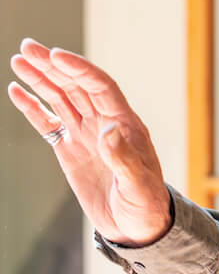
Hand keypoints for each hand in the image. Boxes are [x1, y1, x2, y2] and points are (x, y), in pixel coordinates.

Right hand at [8, 38, 171, 245]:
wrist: (136, 226)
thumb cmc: (145, 204)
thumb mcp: (138, 184)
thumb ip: (123, 158)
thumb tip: (109, 129)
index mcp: (126, 124)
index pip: (100, 87)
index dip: (79, 69)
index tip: (55, 55)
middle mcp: (105, 123)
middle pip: (77, 86)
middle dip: (53, 66)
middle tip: (28, 47)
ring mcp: (86, 134)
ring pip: (61, 99)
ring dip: (41, 79)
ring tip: (19, 60)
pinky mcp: (71, 150)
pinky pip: (49, 122)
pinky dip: (33, 107)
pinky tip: (17, 90)